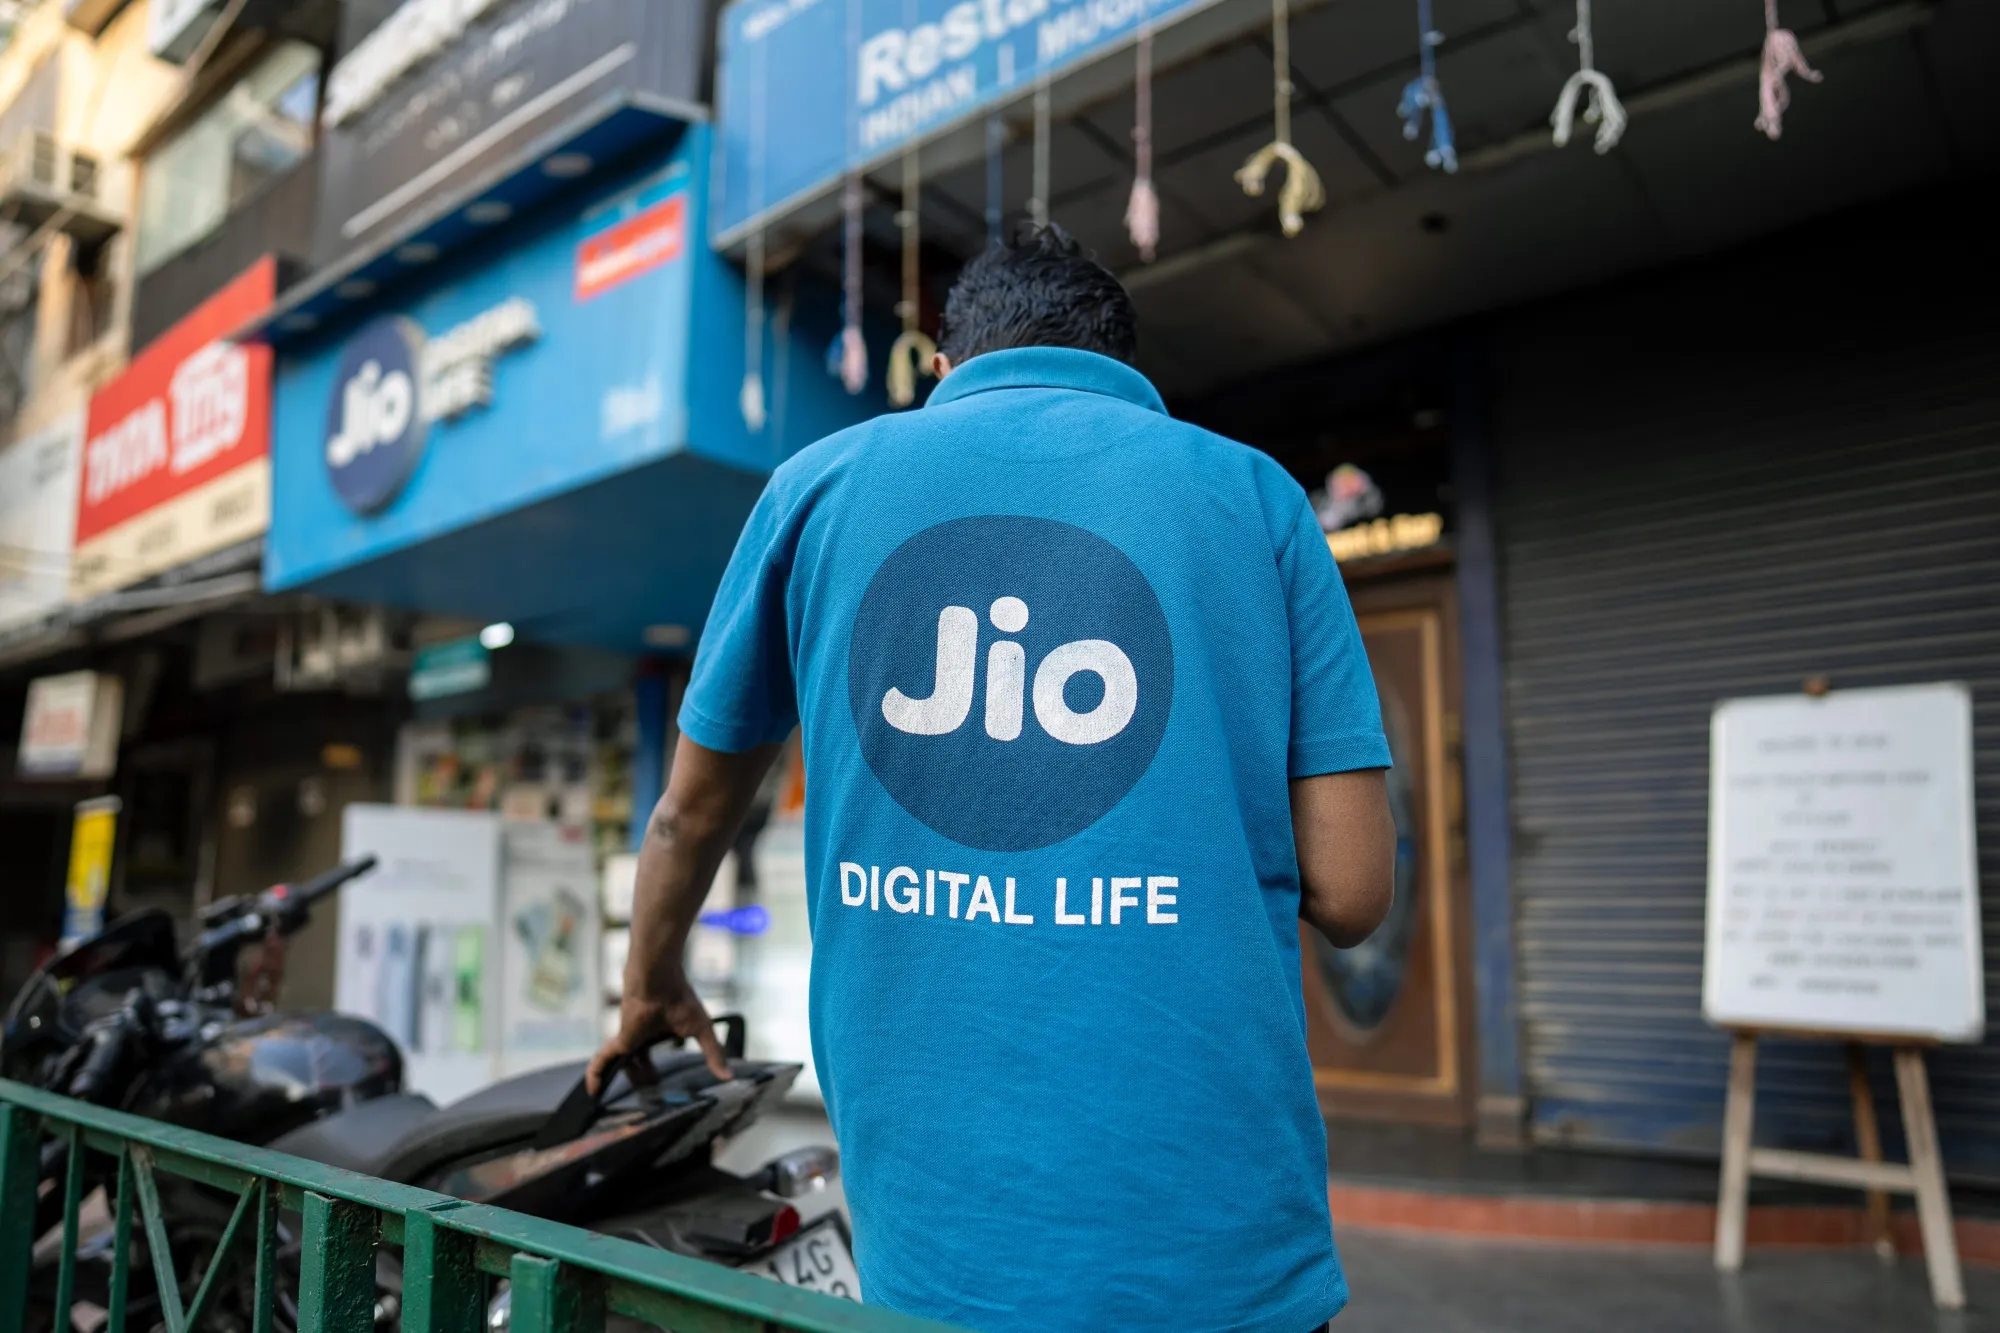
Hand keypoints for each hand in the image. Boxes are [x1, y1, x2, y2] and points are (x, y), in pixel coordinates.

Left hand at [586, 974, 731, 1094]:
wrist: (660, 980)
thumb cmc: (681, 999)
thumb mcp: (701, 1030)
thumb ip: (714, 1053)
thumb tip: (729, 1076)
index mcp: (657, 1032)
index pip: (650, 1054)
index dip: (652, 1069)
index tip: (659, 1082)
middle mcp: (640, 1036)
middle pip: (635, 1061)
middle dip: (639, 1076)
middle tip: (646, 1091)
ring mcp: (628, 1038)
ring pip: (619, 1063)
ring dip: (621, 1078)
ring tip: (625, 1096)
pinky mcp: (619, 1040)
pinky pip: (602, 1061)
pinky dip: (595, 1074)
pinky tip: (592, 1091)